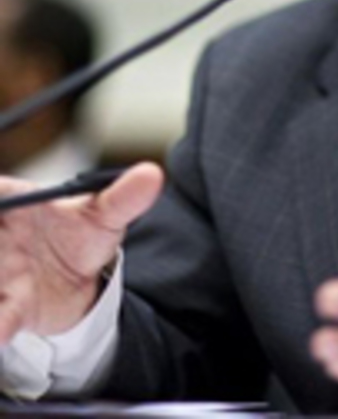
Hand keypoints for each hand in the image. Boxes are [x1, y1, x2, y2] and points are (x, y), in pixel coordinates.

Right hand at [0, 163, 162, 342]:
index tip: (1, 208)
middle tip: (4, 256)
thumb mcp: (105, 214)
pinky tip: (1, 330)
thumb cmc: (82, 234)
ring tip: (2, 298)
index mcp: (9, 199)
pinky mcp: (8, 308)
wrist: (82, 281)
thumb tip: (154, 175)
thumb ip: (124, 197)